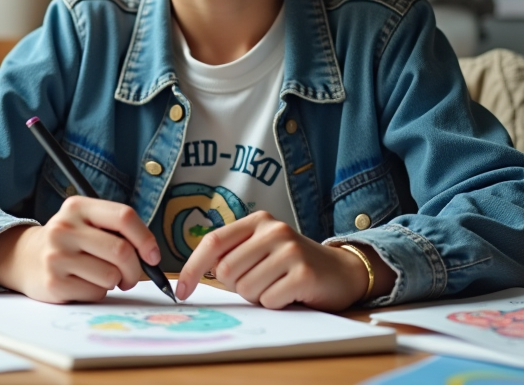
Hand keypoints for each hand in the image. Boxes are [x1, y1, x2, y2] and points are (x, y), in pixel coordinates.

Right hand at [0, 197, 160, 303]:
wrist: (25, 258)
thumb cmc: (70, 241)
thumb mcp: (86, 221)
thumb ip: (116, 229)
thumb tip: (152, 256)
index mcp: (78, 207)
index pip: (124, 216)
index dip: (145, 238)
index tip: (153, 256)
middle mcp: (65, 228)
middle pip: (121, 251)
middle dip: (135, 269)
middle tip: (131, 276)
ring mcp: (57, 256)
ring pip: (111, 275)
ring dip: (115, 282)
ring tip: (101, 276)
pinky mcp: (54, 283)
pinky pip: (95, 293)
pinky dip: (98, 292)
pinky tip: (84, 284)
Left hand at [175, 211, 383, 310]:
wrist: (341, 271)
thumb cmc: (293, 264)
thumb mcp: (262, 248)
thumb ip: (233, 253)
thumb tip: (191, 274)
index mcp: (258, 220)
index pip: (213, 241)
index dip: (192, 267)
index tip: (182, 290)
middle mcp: (273, 230)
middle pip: (226, 271)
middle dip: (238, 286)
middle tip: (261, 281)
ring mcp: (290, 250)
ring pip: (246, 288)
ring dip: (258, 296)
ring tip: (277, 285)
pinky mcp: (303, 273)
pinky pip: (269, 300)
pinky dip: (275, 304)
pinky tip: (291, 293)